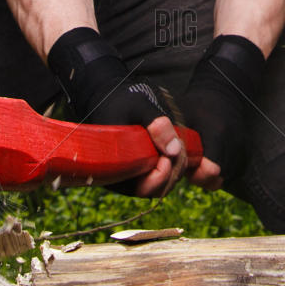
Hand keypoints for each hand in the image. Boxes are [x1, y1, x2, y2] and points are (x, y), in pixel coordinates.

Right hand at [47, 28, 186, 195]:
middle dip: (172, 172)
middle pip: (154, 190)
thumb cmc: (120, 100)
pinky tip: (171, 147)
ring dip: (173, 169)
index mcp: (113, 167)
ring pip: (158, 185)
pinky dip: (169, 166)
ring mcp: (127, 175)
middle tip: (178, 148)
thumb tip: (174, 150)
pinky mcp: (136, 169)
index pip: (143, 188)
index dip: (161, 176)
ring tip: (175, 144)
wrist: (107, 95)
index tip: (168, 155)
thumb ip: (156, 123)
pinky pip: (157, 176)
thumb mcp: (139, 105)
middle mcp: (118, 177)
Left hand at [178, 34, 266, 187]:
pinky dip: (215, 170)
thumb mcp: (177, 114)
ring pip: (222, 179)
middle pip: (216, 179)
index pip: (211, 171)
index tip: (185, 163)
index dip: (194, 172)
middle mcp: (235, 145)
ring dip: (206, 174)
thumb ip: (170, 133)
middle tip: (189, 160)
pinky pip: (228, 174)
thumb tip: (166, 156)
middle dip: (199, 175)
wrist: (222, 95)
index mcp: (218, 133)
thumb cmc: (194, 105)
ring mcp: (242, 152)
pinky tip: (207, 156)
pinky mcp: (244, 156)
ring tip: (197, 157)